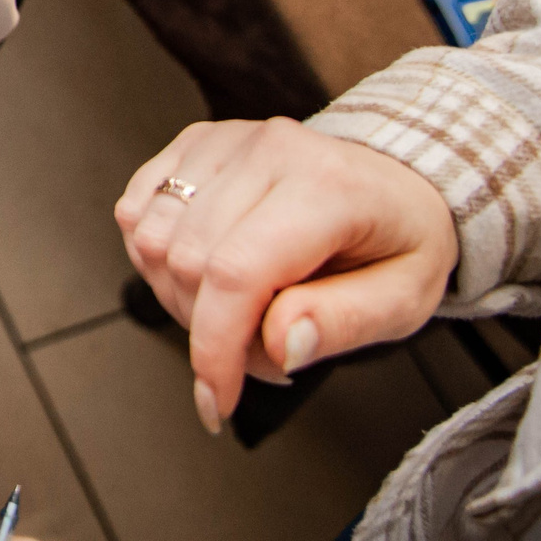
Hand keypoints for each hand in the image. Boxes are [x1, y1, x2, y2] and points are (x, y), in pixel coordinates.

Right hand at [114, 117, 458, 433]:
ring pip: (152, 239)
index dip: (215, 347)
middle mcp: (268, 151)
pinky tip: (202, 274)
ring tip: (237, 312)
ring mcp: (224, 142)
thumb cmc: (399, 238)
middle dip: (208, 331)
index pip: (237, 273)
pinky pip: (136, 211)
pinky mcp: (194, 143)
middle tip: (257, 353)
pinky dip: (155, 259)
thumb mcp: (405, 299)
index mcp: (328, 187)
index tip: (217, 398)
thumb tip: (280, 346)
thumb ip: (343, 324)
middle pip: (187, 262)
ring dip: (179, 298)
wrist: (395, 180)